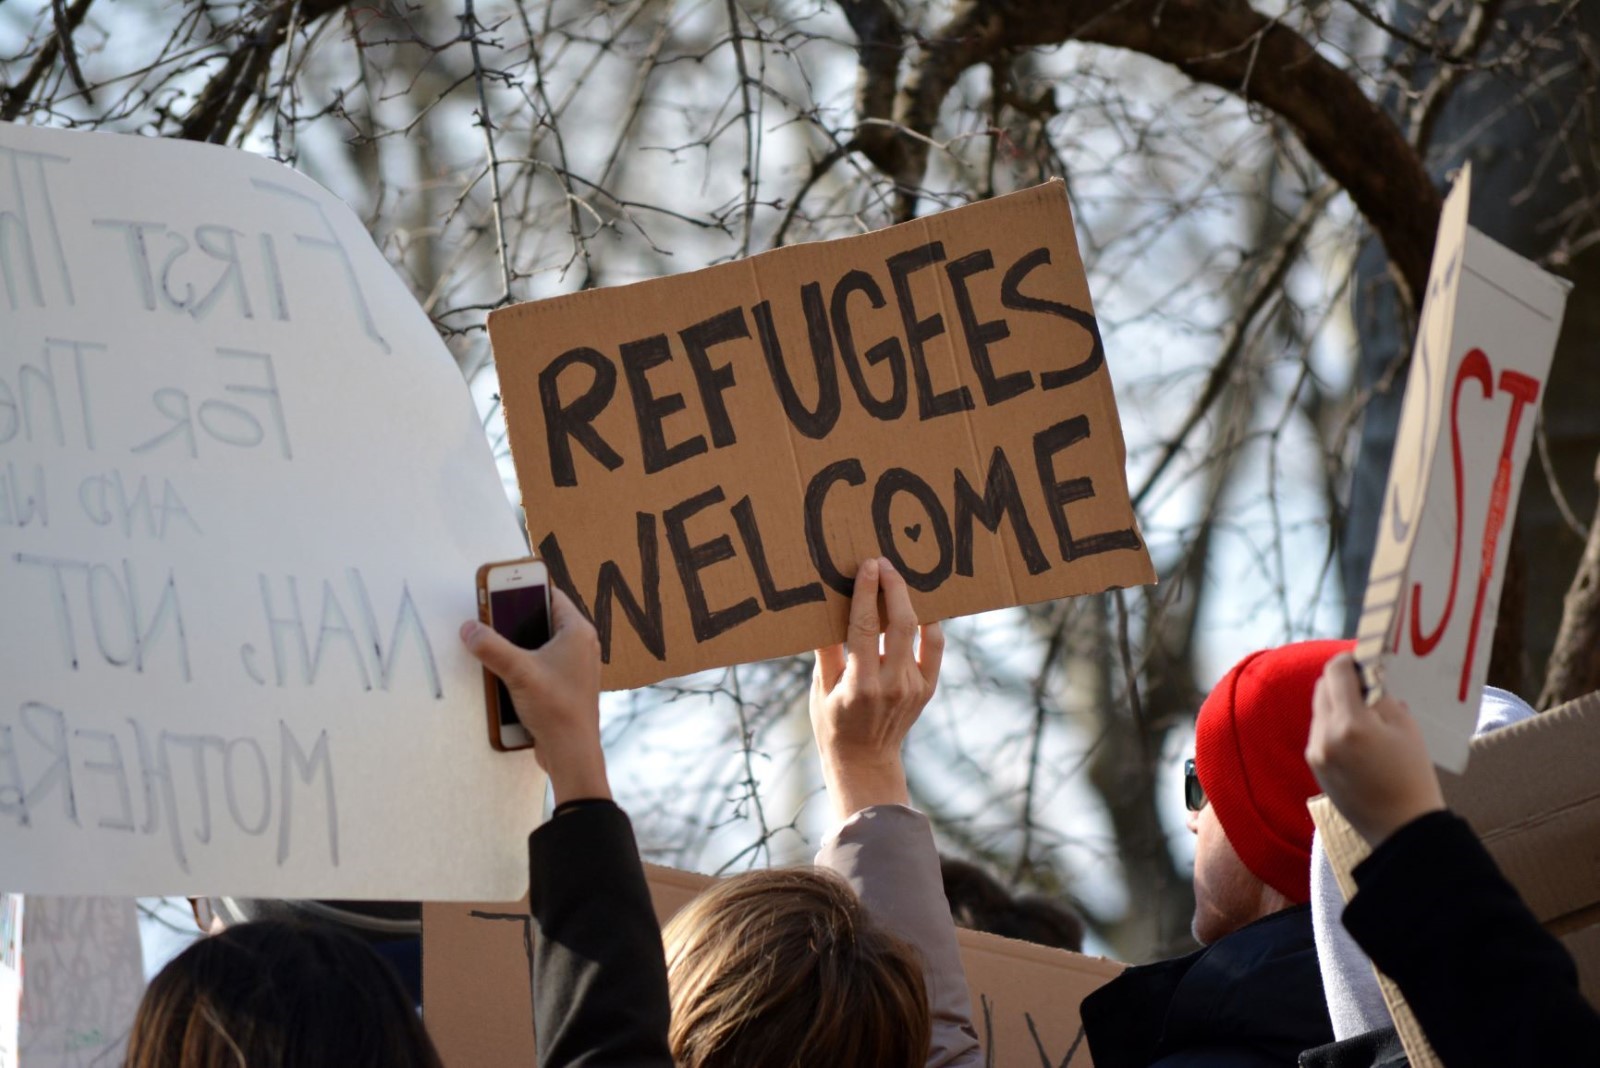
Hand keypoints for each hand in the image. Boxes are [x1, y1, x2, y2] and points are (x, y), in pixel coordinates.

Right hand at [460, 588, 610, 805]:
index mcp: (577, 632)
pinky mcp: (564, 685)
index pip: (551, 595)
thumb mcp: (518, 671)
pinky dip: (523, 664)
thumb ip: (491, 647)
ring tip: (491, 643)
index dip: (525, 588)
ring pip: (540, 643)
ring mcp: (574, 666)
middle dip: (515, 618)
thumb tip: (469, 628)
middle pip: (542, 619)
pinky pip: (541, 665)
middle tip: (489, 616)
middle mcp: (580, 645)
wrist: (572, 752)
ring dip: (516, 644)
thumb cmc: (557, 709)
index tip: (501, 586)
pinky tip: (502, 671)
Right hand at [811, 557, 943, 823]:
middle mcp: (892, 684)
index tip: (868, 565)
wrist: (865, 761)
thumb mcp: (820, 689)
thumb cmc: (833, 723)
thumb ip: (827, 650)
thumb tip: (826, 606)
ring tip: (898, 579)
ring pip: (922, 631)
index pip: (867, 627)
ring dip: (910, 600)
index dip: (868, 592)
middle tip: (883, 563)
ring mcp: (914, 687)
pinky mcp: (928, 688)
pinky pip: (936, 646)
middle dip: (893, 587)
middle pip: (901, 623)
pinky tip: (920, 605)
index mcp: (860, 684)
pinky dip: (930, 623)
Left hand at [1306, 653, 1444, 845]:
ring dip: (1337, 703)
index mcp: (1350, 723)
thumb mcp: (1406, 727)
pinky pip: (1319, 732)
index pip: (1336, 672)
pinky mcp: (1315, 766)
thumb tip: (1367, 676)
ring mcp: (1316, 752)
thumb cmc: (1412, 776)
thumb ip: (1381, 696)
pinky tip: (1358, 737)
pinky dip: (1334, 725)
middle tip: (1368, 683)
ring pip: (1319, 709)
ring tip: (1366, 713)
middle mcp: (1324, 736)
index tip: (1364, 661)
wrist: (1402, 827)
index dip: (1350, 660)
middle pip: (1322, 687)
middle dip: (1342, 680)